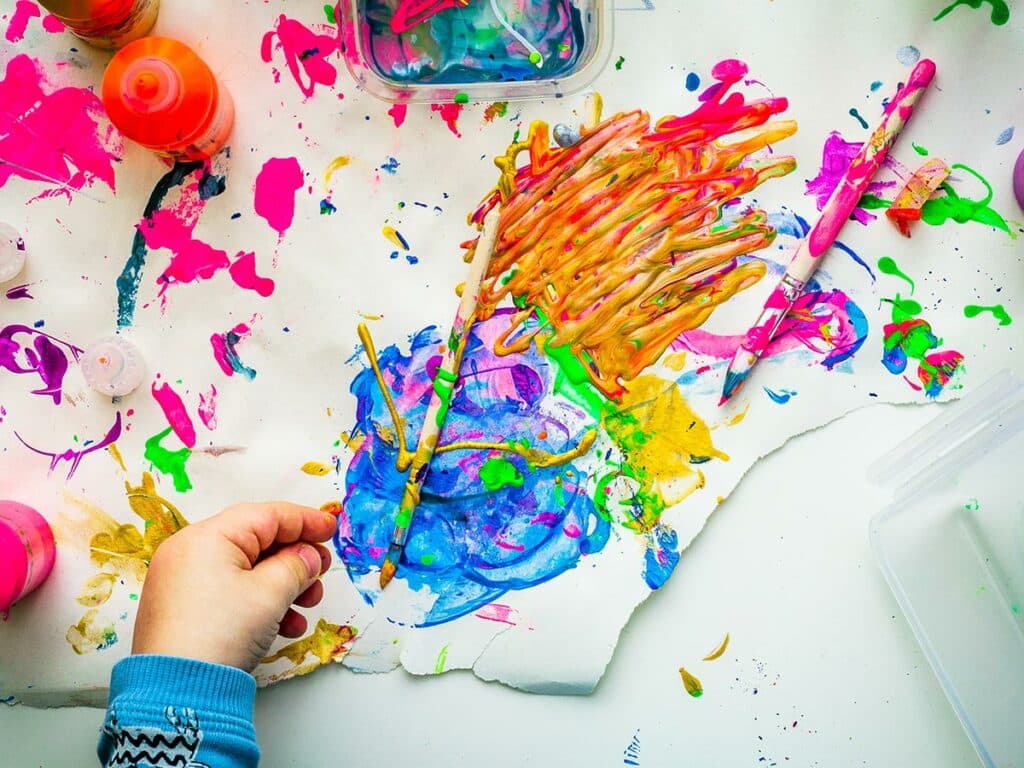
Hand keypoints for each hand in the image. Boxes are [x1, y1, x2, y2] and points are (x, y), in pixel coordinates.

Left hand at [132, 502, 336, 671]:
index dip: (304, 520)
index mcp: (206, 537)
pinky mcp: (184, 609)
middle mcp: (189, 553)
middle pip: (256, 543)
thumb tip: (308, 556)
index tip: (330, 528)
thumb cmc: (220, 634)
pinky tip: (284, 625)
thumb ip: (297, 565)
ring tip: (306, 606)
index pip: (266, 515)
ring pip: (246, 570)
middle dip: (295, 560)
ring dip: (283, 585)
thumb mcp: (271, 593)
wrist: (178, 693)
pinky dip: (260, 602)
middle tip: (320, 573)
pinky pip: (230, 592)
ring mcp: (183, 582)